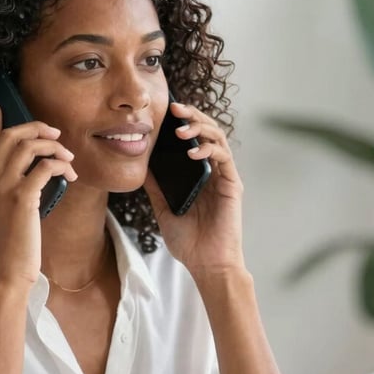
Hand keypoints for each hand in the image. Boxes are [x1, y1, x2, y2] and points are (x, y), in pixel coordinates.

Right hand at [0, 105, 77, 287]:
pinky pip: (44, 167)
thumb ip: (3, 194)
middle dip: (35, 129)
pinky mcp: (21, 198)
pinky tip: (69, 173)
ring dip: (52, 146)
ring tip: (67, 157)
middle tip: (55, 134)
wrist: (5, 275)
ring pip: (27, 146)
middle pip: (8, 137)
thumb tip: (28, 177)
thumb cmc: (7, 251)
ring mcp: (1, 189)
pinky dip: (60, 164)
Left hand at [143, 102, 243, 274]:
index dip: (182, 123)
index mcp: (197, 176)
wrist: (206, 264)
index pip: (192, 140)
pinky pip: (224, 158)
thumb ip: (155, 187)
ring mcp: (223, 177)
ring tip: (181, 129)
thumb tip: (141, 165)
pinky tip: (193, 151)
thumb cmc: (188, 241)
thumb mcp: (163, 208)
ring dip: (200, 129)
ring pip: (218, 139)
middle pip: (207, 133)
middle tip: (175, 108)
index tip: (165, 113)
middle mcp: (212, 172)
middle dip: (192, 117)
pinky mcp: (232, 185)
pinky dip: (209, 150)